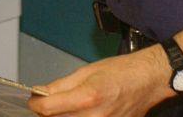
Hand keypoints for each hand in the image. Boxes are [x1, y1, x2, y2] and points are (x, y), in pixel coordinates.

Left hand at [27, 47, 172, 116]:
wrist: (148, 81)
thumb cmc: (122, 72)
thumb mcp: (86, 71)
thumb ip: (60, 85)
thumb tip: (40, 93)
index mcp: (87, 97)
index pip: (48, 108)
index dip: (36, 103)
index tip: (33, 99)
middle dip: (47, 112)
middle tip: (47, 102)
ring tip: (65, 107)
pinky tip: (80, 113)